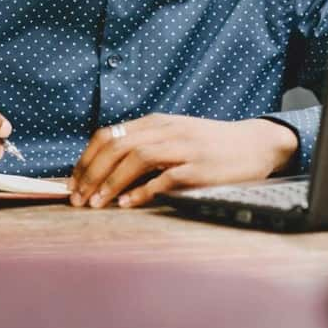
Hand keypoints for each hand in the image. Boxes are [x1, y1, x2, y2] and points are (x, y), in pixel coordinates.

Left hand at [68, 115, 298, 208]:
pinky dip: (142, 192)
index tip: (73, 184)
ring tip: (96, 203)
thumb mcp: (174, 136)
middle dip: (91, 174)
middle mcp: (166, 131)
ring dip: (111, 182)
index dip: (86, 160)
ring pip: (136, 158)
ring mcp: (183, 148)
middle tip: (77, 199)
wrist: (254, 145)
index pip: (108, 136)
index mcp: (156, 123)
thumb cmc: (210, 145)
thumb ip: (144, 146)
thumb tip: (105, 168)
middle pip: (116, 146)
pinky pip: (164, 178)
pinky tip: (128, 204)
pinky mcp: (199, 168)